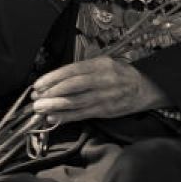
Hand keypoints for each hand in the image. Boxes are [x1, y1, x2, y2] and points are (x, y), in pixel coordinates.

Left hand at [31, 56, 170, 123]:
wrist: (145, 87)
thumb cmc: (120, 73)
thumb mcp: (104, 63)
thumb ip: (84, 69)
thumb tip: (57, 78)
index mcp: (101, 64)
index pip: (72, 70)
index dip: (53, 77)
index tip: (39, 84)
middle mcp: (103, 79)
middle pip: (72, 86)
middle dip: (51, 93)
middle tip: (36, 98)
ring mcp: (106, 96)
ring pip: (76, 102)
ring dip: (55, 106)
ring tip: (40, 109)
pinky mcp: (107, 111)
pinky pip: (83, 114)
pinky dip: (67, 117)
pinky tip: (54, 118)